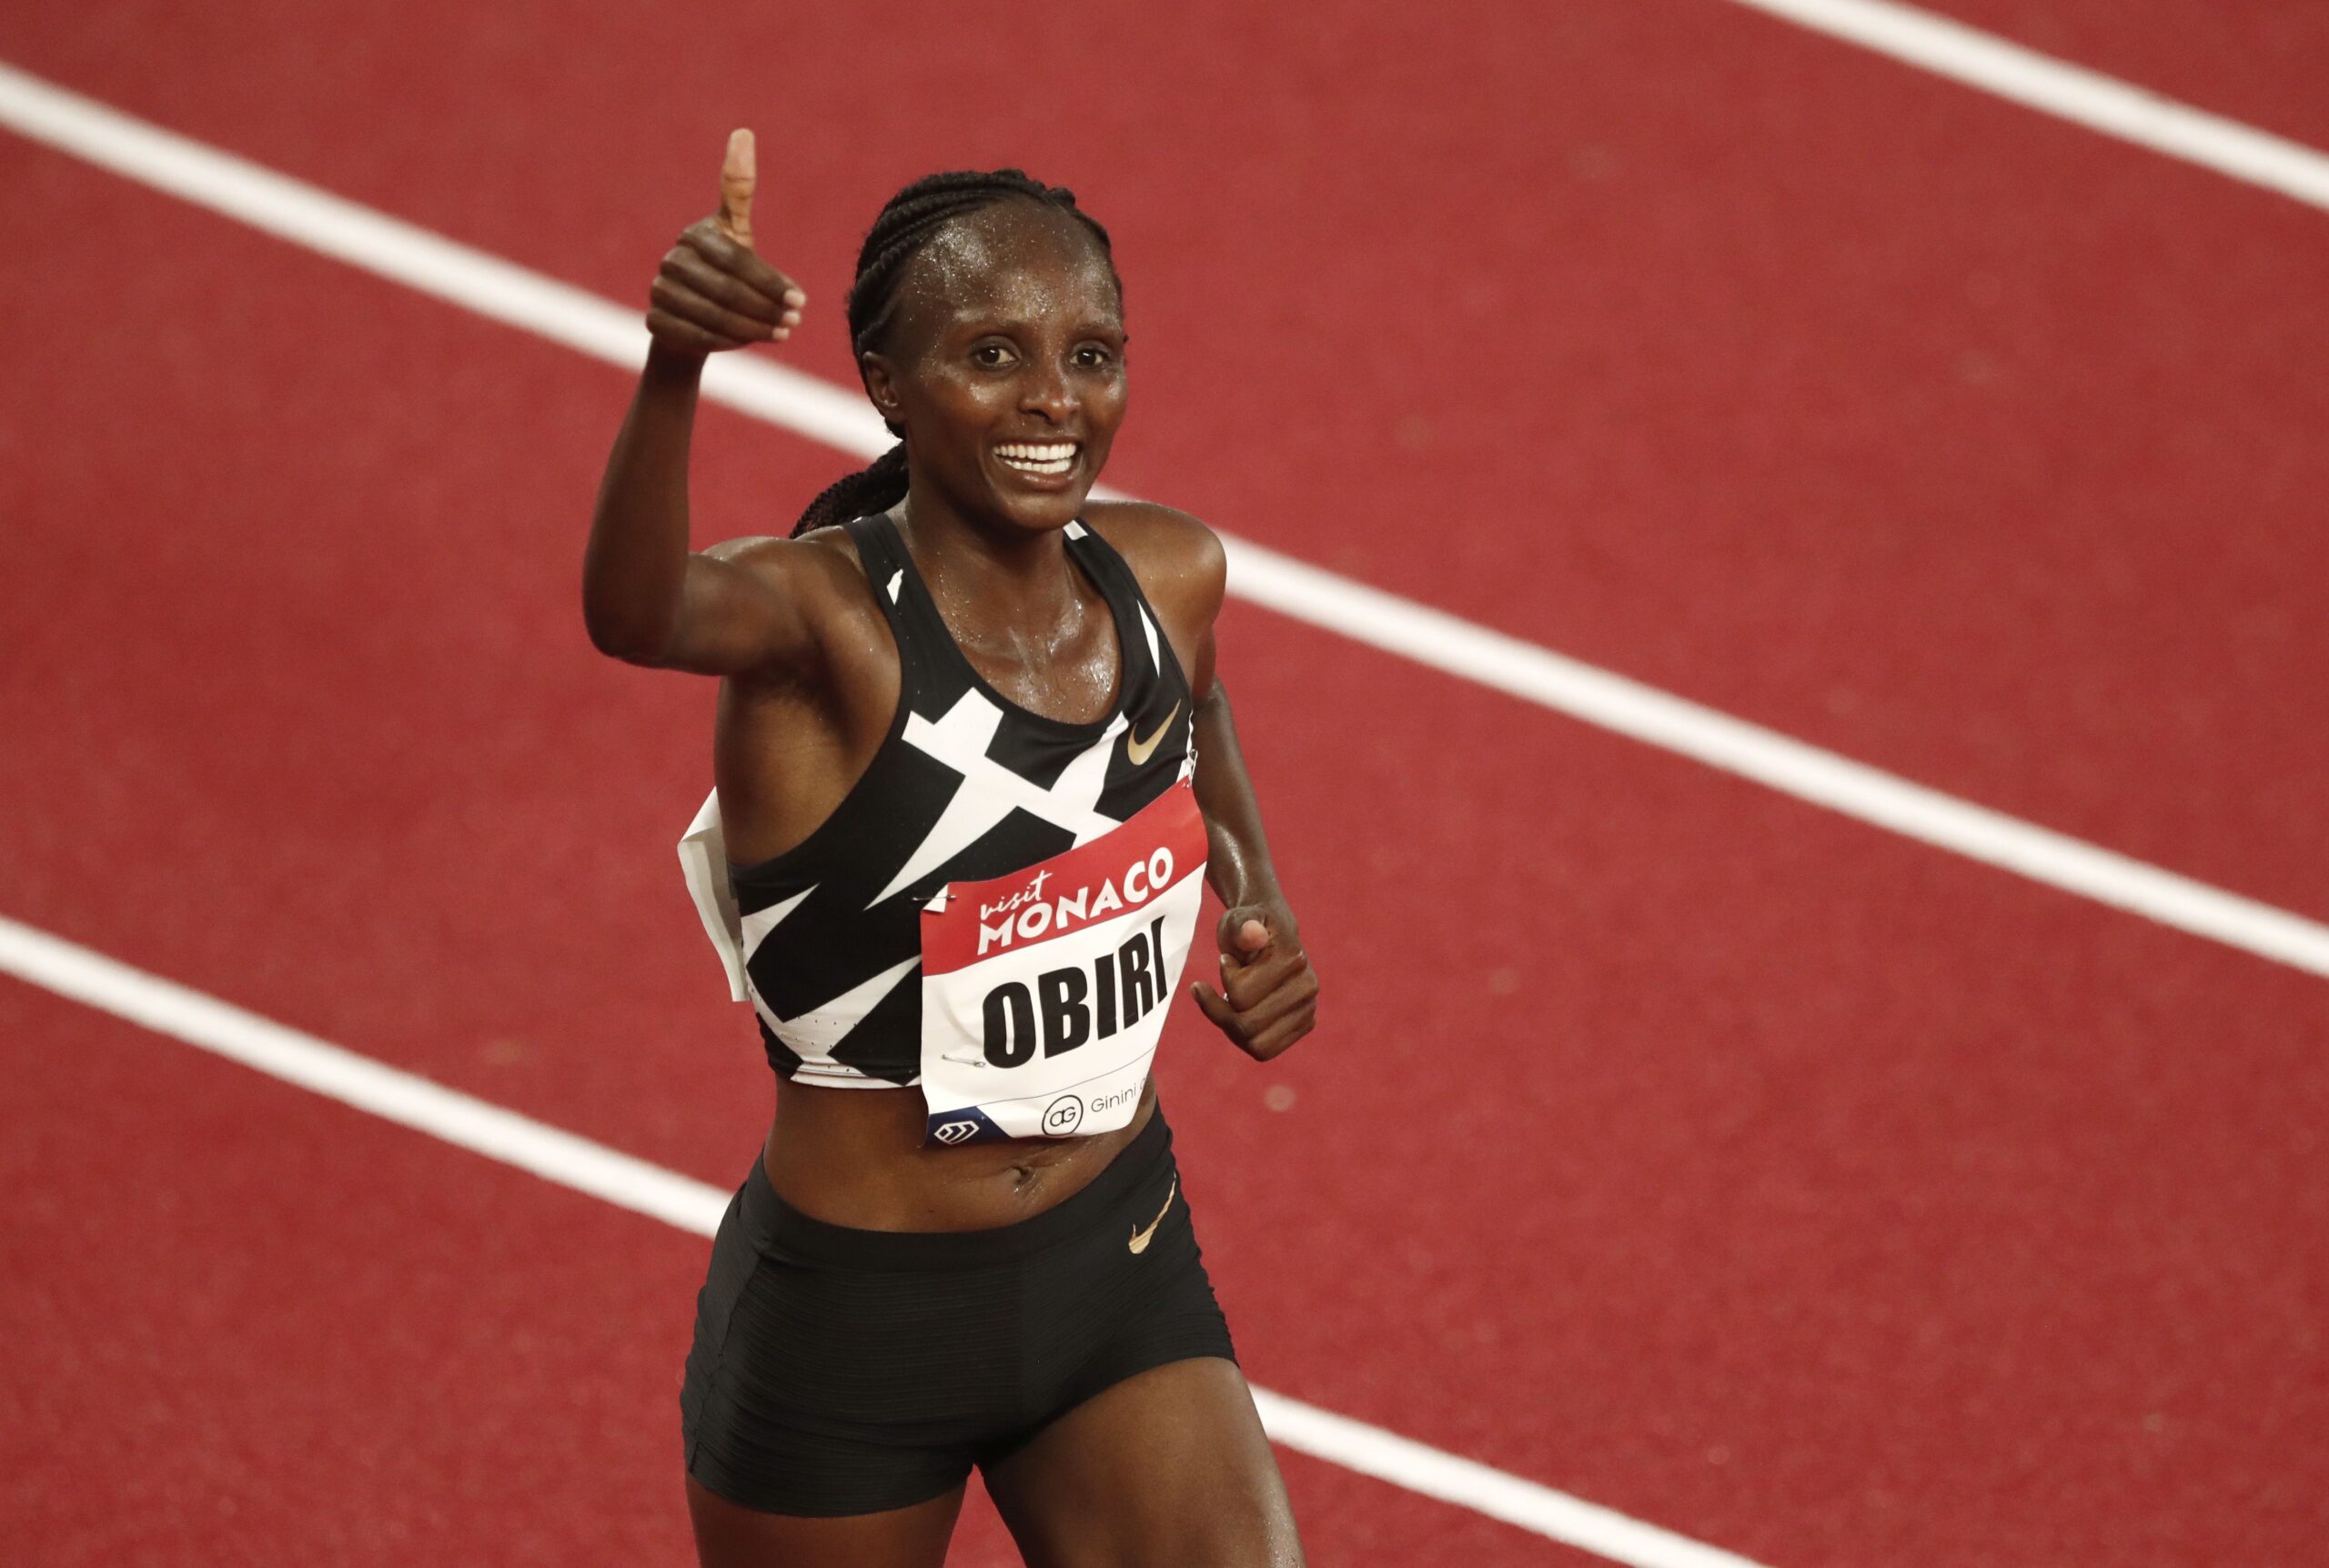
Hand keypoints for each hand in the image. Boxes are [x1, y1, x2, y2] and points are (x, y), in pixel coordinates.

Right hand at [644, 128, 807, 356]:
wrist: (691, 316)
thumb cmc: (725, 269)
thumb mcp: (736, 231)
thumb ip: (739, 189)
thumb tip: (743, 131)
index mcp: (696, 236)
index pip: (737, 261)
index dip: (771, 283)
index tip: (801, 301)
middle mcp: (672, 261)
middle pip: (727, 292)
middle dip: (765, 310)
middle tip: (794, 322)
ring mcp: (660, 291)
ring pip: (714, 317)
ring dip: (752, 328)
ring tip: (781, 333)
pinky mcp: (655, 321)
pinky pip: (697, 336)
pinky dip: (727, 342)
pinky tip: (751, 341)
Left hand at [1191, 904, 1317, 1060]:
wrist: (1268, 933)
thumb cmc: (1246, 925)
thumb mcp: (1235, 919)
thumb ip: (1242, 925)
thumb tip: (1253, 934)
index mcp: (1294, 960)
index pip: (1240, 997)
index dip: (1223, 980)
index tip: (1226, 960)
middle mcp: (1308, 988)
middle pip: (1247, 1028)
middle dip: (1221, 1010)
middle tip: (1216, 988)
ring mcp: (1308, 1010)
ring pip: (1255, 1045)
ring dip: (1232, 1026)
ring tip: (1230, 1001)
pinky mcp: (1303, 1025)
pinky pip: (1264, 1050)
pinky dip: (1243, 1037)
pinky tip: (1241, 1013)